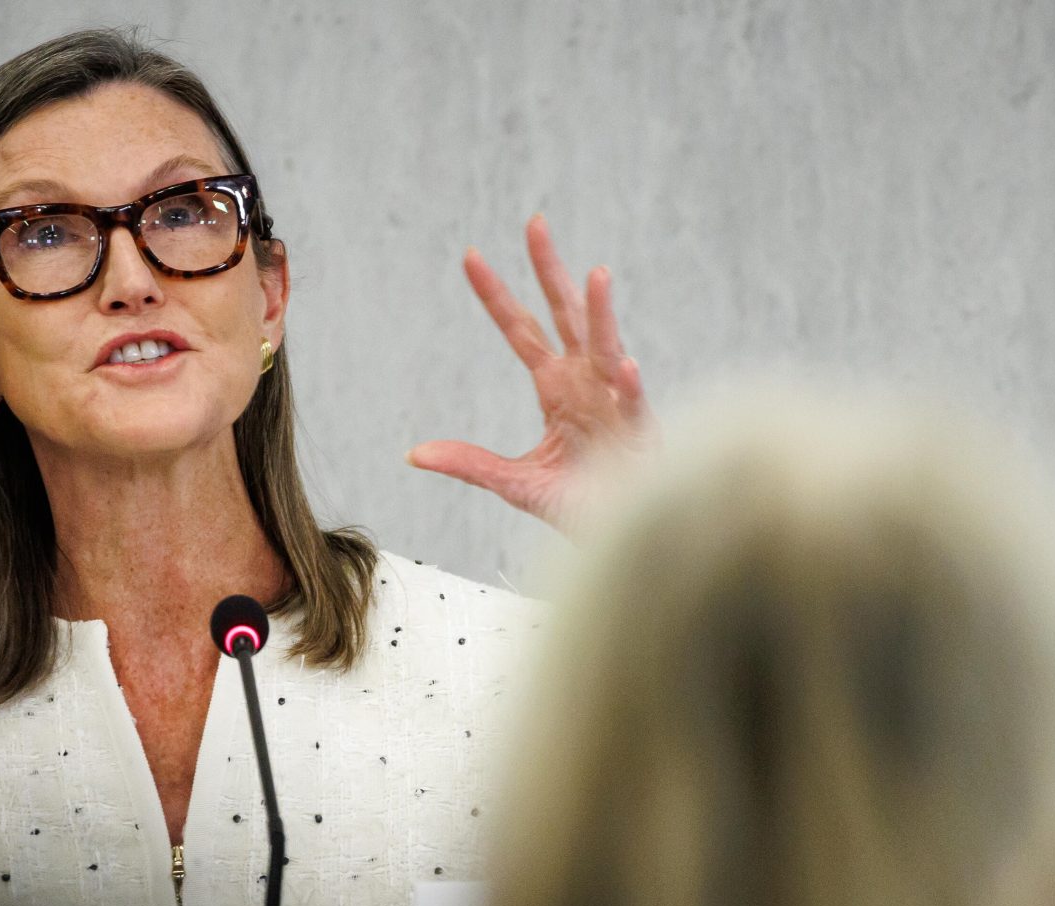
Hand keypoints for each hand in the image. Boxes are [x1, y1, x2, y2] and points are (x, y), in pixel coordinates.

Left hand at [407, 214, 651, 531]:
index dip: (496, 294)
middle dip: (549, 270)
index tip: (470, 256)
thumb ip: (469, 463)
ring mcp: (614, 401)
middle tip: (534, 224)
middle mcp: (586, 381)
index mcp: (555, 387)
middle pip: (564, 315)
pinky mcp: (640, 431)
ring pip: (606, 346)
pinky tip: (621, 366)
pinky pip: (633, 404)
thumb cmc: (580, 503)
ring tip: (595, 275)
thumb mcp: (514, 483)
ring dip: (600, 313)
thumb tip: (415, 454)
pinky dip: (627, 386)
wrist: (621, 532)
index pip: (520, 330)